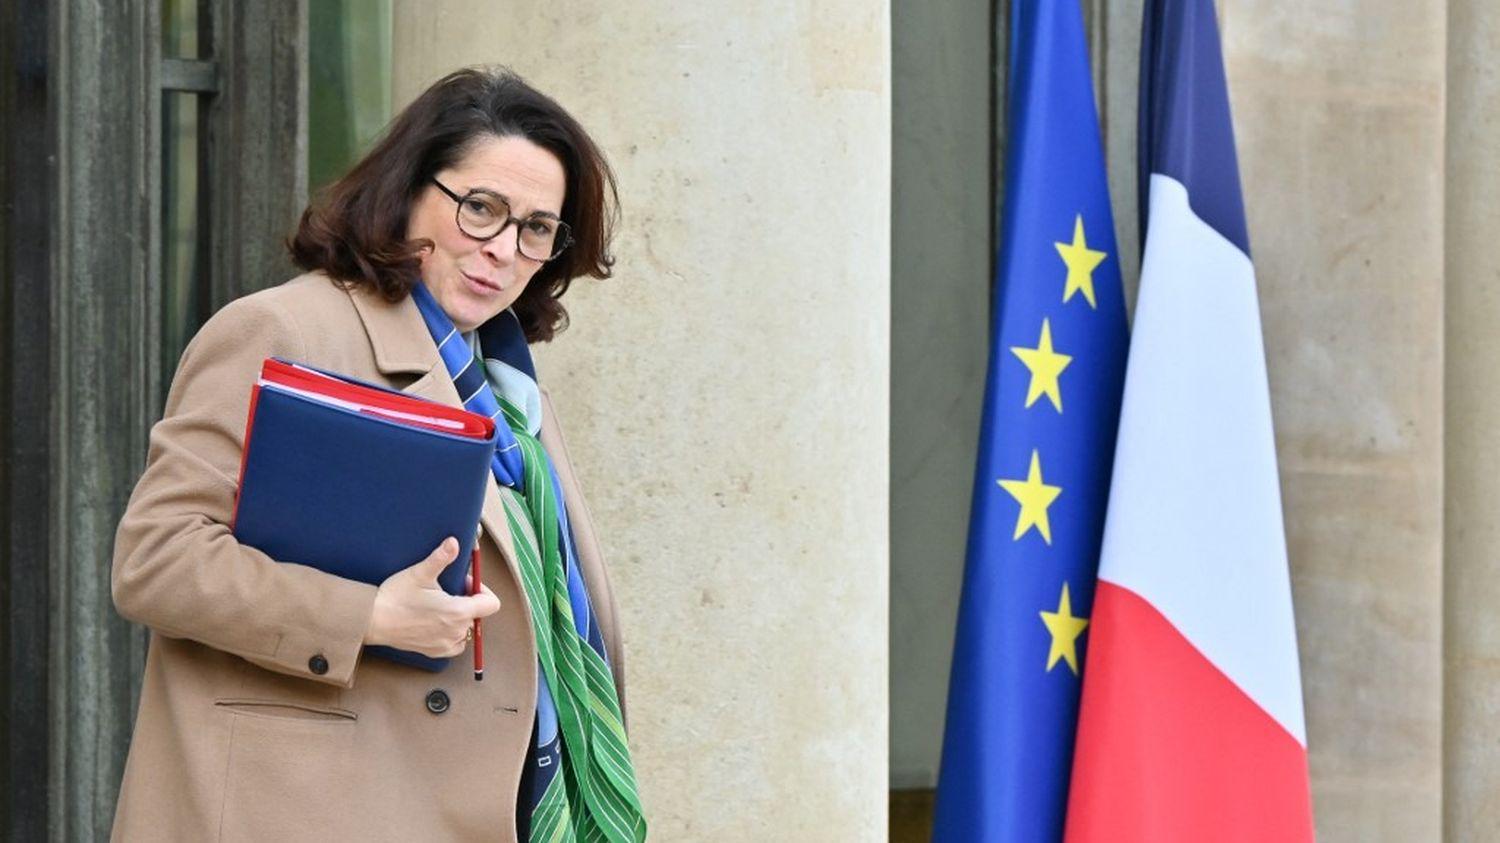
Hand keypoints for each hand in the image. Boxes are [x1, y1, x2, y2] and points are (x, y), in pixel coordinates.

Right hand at [364, 537, 500, 657]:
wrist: (372, 620)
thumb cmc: (395, 597)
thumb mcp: (419, 573)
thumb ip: (441, 558)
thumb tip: (454, 543)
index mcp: (457, 612)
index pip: (491, 604)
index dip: (483, 590)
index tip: (465, 583)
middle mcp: (456, 631)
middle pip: (477, 613)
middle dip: (467, 600)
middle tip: (446, 589)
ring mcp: (446, 644)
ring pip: (466, 627)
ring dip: (459, 616)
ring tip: (438, 605)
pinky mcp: (436, 652)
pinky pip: (456, 643)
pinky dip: (451, 633)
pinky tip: (436, 621)